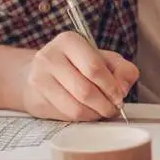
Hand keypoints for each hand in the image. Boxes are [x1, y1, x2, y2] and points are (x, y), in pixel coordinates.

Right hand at [22, 32, 139, 120]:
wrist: (37, 74)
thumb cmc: (75, 65)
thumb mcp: (102, 59)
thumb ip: (121, 69)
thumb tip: (123, 88)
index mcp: (69, 41)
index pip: (94, 67)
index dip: (111, 87)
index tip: (119, 97)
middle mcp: (50, 57)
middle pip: (85, 90)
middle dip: (105, 105)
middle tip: (113, 109)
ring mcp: (39, 79)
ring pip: (75, 108)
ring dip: (94, 115)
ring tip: (101, 112)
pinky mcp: (36, 100)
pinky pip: (66, 116)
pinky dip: (82, 118)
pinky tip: (86, 113)